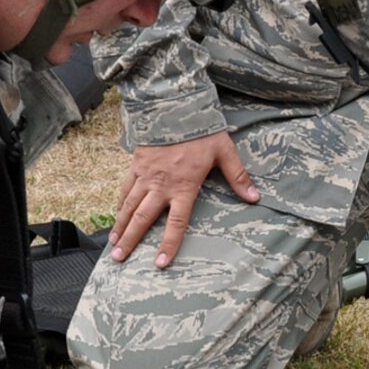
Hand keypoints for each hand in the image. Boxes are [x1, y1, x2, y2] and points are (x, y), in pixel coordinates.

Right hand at [110, 132, 258, 267]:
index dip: (168, 244)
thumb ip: (238, 177)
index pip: (176, 222)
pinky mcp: (137, 165)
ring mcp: (146, 175)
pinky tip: (116, 216)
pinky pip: (125, 188)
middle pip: (143, 218)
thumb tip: (255, 197)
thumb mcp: (224, 151)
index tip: (160, 263)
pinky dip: (119, 204)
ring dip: (120, 226)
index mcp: (184, 186)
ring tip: (113, 245)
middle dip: (131, 240)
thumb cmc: (201, 130)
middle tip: (119, 260)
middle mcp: (161, 185)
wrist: (174, 105)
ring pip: (129, 206)